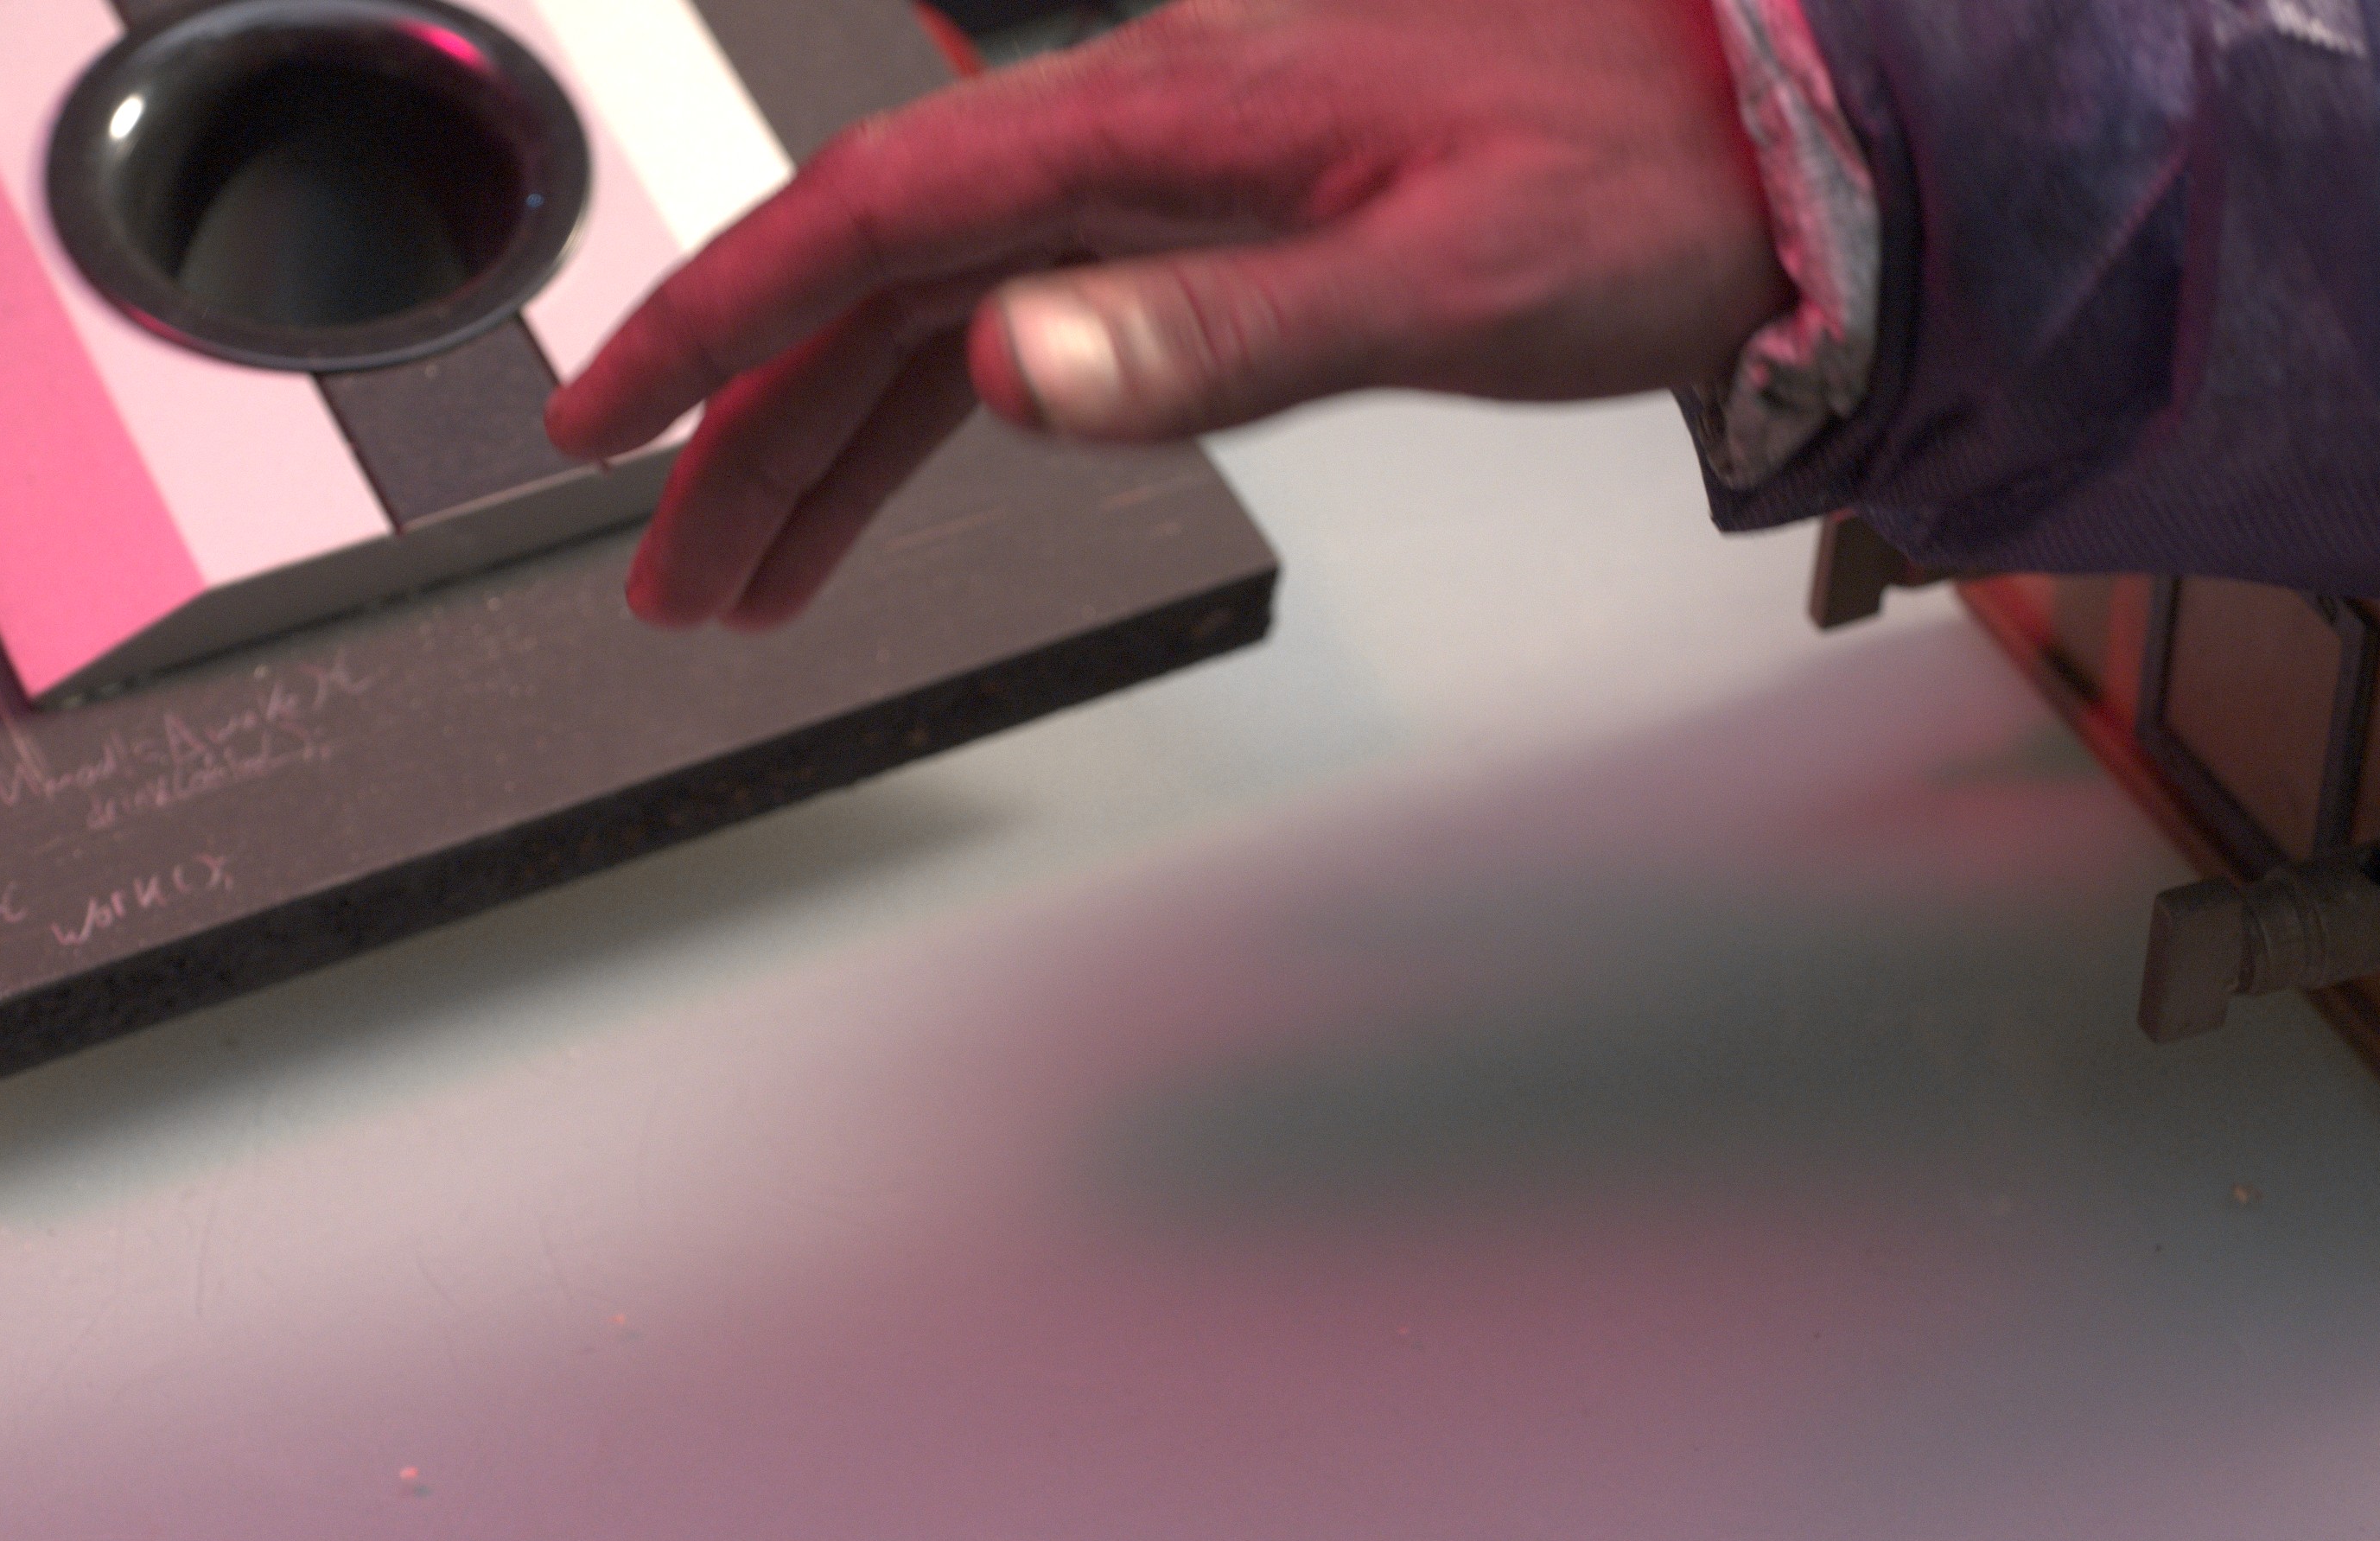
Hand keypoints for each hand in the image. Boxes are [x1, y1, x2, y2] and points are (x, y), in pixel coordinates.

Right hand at [543, 0, 1792, 625]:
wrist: (1774, 137)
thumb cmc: (1640, 184)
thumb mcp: (1449, 279)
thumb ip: (1224, 329)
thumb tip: (1020, 361)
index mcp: (1164, 121)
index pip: (874, 215)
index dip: (718, 316)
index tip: (606, 416)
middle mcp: (1140, 131)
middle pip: (872, 280)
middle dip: (743, 431)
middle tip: (663, 578)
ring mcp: (1167, 176)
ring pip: (933, 311)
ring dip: (823, 442)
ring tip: (740, 580)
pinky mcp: (1211, 222)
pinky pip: (1020, 313)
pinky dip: (935, 405)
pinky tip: (890, 479)